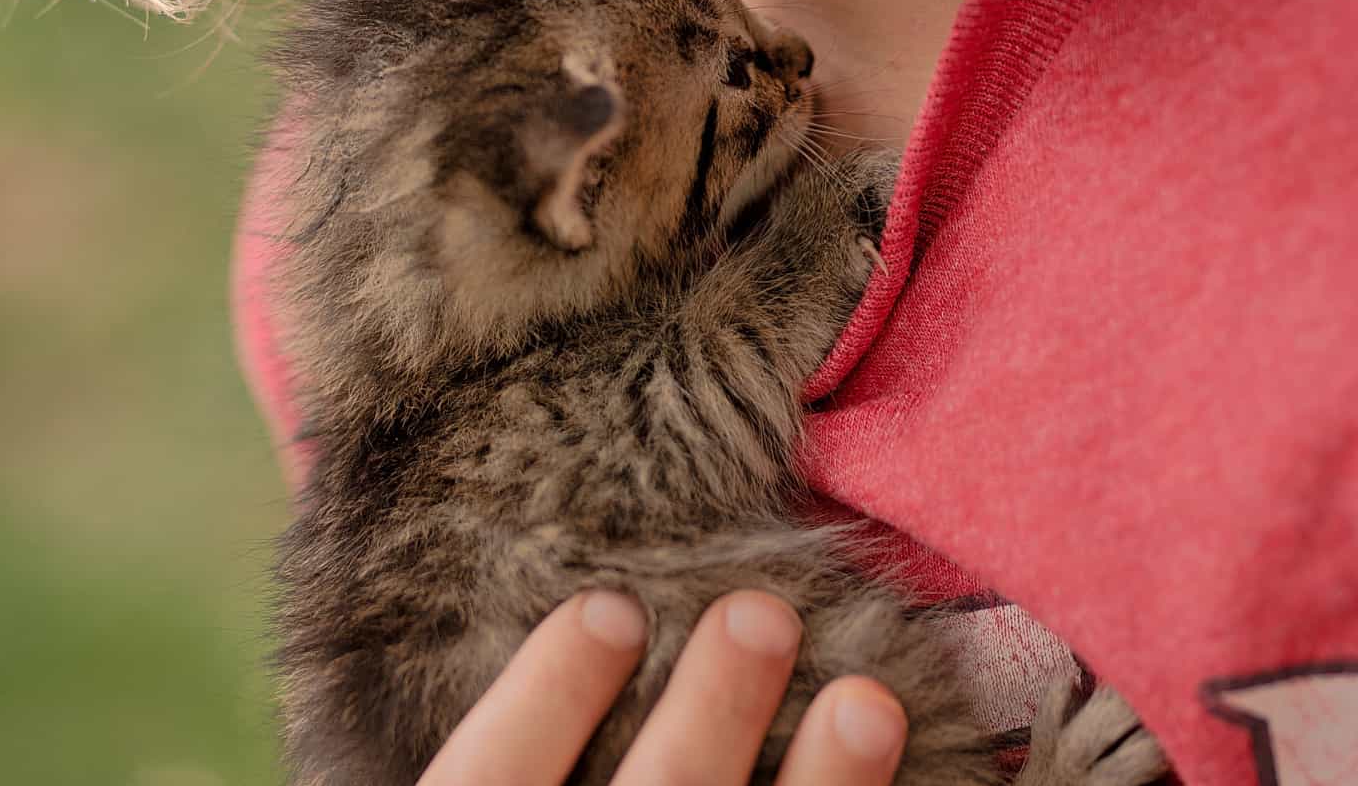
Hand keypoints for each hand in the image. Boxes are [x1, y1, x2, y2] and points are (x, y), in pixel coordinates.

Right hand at [417, 589, 907, 785]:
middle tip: (761, 617)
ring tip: (870, 703)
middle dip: (712, 718)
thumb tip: (564, 592)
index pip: (484, 785)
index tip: (608, 605)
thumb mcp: (472, 780)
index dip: (544, 696)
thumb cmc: (538, 785)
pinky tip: (886, 760)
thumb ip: (492, 733)